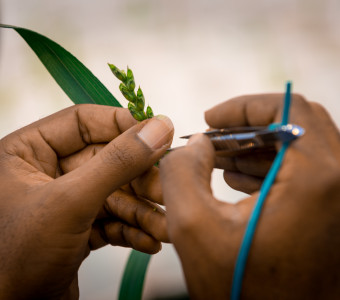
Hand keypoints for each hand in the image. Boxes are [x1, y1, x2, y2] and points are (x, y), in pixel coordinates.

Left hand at [0, 104, 173, 299]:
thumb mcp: (70, 202)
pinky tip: (149, 241)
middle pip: (108, 160)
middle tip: (167, 189)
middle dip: (140, 180)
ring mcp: (66, 201)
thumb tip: (157, 129)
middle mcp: (48, 172)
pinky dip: (133, 229)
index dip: (123, 125)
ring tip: (165, 227)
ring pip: (115, 193)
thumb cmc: (17, 260)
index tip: (157, 135)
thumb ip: (116, 162)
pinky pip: (113, 218)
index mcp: (28, 152)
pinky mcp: (80, 227)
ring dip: (143, 211)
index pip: (83, 122)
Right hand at [160, 94, 339, 298]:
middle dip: (246, 127)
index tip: (210, 119)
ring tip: (217, 158)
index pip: (288, 108)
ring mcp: (339, 197)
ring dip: (255, 147)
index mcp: (317, 179)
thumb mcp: (193, 228)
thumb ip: (181, 172)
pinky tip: (236, 178)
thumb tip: (197, 143)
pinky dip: (269, 166)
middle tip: (211, 139)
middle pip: (295, 124)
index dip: (243, 106)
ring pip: (298, 147)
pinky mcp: (332, 211)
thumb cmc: (243, 293)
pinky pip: (303, 170)